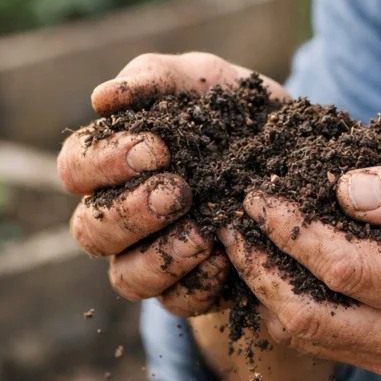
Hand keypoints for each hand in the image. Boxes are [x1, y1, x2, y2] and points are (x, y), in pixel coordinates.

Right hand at [57, 52, 288, 316]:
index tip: (156, 148)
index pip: (75, 169)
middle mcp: (123, 215)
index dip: (104, 163)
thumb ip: (155, 77)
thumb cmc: (237, 110)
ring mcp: (155, 256)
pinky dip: (200, 284)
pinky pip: (179, 302)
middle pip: (90, 231)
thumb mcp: (204, 80)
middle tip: (177, 191)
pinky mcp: (195, 288)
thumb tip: (103, 98)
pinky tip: (227, 259)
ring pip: (126, 277)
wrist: (305, 150)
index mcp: (112, 163)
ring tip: (203, 233)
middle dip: (130, 213)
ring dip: (160, 257)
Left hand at [218, 159, 380, 377]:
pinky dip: (286, 304)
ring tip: (241, 241)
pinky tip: (273, 267)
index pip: (342, 267)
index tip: (260, 196)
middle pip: (306, 313)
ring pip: (304, 334)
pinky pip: (319, 339)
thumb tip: (347, 190)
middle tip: (230, 223)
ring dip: (264, 288)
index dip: (291, 231)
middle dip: (258, 266)